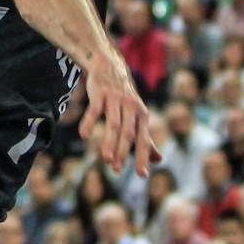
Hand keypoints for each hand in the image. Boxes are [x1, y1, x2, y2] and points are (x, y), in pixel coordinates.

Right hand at [81, 50, 160, 175]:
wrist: (110, 68)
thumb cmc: (124, 98)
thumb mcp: (138, 116)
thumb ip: (146, 138)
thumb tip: (159, 160)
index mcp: (142, 116)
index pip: (144, 140)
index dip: (143, 157)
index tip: (141, 174)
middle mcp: (131, 108)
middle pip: (128, 133)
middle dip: (123, 152)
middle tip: (116, 170)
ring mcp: (115, 100)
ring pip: (113, 124)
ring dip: (109, 142)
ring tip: (105, 159)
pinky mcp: (100, 94)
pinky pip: (94, 110)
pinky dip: (89, 123)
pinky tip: (84, 136)